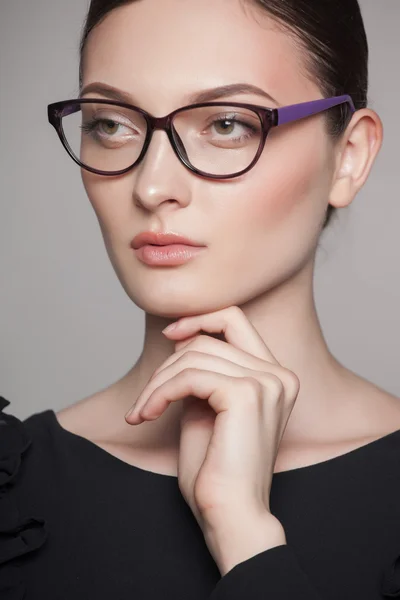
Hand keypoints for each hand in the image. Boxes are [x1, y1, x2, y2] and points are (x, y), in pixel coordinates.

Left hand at [125, 306, 298, 570]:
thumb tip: (181, 341)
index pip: (235, 319)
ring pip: (193, 356)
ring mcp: (266, 382)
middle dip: (166, 366)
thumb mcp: (208, 408)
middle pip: (206, 340)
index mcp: (275, 376)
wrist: (231, 514)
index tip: (171, 335)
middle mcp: (278, 375)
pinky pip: (189, 376)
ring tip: (143, 411)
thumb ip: (203, 373)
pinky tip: (147, 415)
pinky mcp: (246, 395)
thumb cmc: (216, 470)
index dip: (199, 319)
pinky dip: (160, 393)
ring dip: (158, 383)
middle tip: (146, 400)